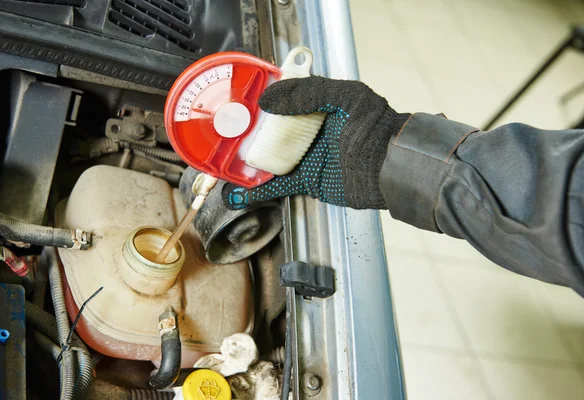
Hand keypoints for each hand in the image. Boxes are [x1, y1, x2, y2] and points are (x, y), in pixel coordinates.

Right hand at [222, 76, 408, 209]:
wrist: (392, 169)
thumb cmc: (375, 127)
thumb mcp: (346, 96)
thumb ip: (309, 92)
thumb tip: (268, 100)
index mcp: (317, 105)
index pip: (282, 97)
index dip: (259, 98)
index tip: (235, 100)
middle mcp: (308, 129)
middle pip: (269, 129)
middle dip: (245, 132)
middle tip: (220, 134)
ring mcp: (306, 156)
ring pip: (268, 158)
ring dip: (245, 163)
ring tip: (220, 165)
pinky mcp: (308, 181)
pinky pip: (278, 185)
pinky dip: (257, 192)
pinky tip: (237, 196)